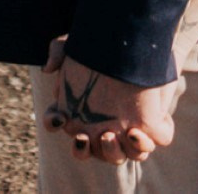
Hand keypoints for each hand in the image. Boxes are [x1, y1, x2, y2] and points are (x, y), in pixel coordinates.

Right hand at [41, 43, 183, 165]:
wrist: (147, 42)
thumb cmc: (110, 46)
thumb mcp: (83, 42)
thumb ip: (59, 49)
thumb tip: (48, 69)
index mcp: (76, 108)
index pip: (55, 122)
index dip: (53, 122)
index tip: (60, 116)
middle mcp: (97, 125)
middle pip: (85, 151)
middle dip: (83, 149)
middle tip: (87, 135)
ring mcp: (122, 129)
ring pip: (114, 156)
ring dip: (112, 152)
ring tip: (114, 135)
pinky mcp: (149, 126)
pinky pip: (144, 147)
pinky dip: (141, 144)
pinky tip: (137, 131)